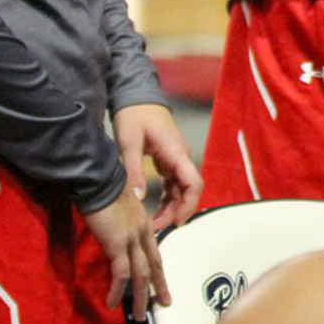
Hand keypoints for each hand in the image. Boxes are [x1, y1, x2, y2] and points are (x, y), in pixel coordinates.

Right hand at [83, 186, 168, 320]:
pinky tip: (112, 303)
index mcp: (143, 223)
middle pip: (154, 265)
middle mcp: (142, 232)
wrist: (98, 178)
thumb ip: (119, 221)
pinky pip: (121, 273)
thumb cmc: (103, 188)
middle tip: (164, 303)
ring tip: (138, 315)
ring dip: (140, 297)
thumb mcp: (116, 206)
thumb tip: (113, 230)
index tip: (160, 281)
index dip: (157, 268)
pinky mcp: (118, 244)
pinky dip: (117, 290)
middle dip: (159, 286)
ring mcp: (132, 239)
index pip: (154, 251)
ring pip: (141, 275)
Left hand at [114, 103, 202, 230]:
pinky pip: (173, 183)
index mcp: (175, 152)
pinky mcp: (168, 159)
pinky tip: (155, 209)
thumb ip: (133, 170)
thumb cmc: (134, 115)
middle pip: (189, 190)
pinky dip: (167, 198)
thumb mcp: (129, 142)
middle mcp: (181, 157)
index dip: (189, 204)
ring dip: (172, 207)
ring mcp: (176, 158)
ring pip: (181, 189)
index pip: (194, 182)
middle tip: (158, 229)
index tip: (177, 222)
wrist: (137, 95)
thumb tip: (139, 198)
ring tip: (154, 223)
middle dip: (177, 211)